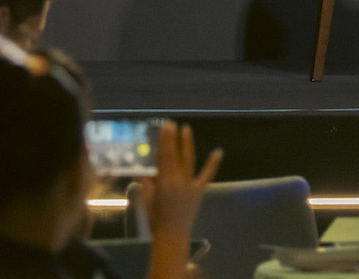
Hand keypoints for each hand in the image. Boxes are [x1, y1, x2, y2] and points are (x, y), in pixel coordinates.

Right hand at [140, 120, 220, 278]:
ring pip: (188, 160)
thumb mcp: (146, 198)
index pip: (163, 156)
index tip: (164, 126)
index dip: (164, 140)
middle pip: (174, 155)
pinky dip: (212, 163)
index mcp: (164, 181)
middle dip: (173, 138)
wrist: (172, 235)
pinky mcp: (199, 190)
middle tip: (172, 123)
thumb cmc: (155, 218)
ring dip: (187, 144)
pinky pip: (206, 175)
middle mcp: (178, 180)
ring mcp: (190, 184)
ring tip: (186, 128)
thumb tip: (140, 167)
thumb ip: (145, 181)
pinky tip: (218, 151)